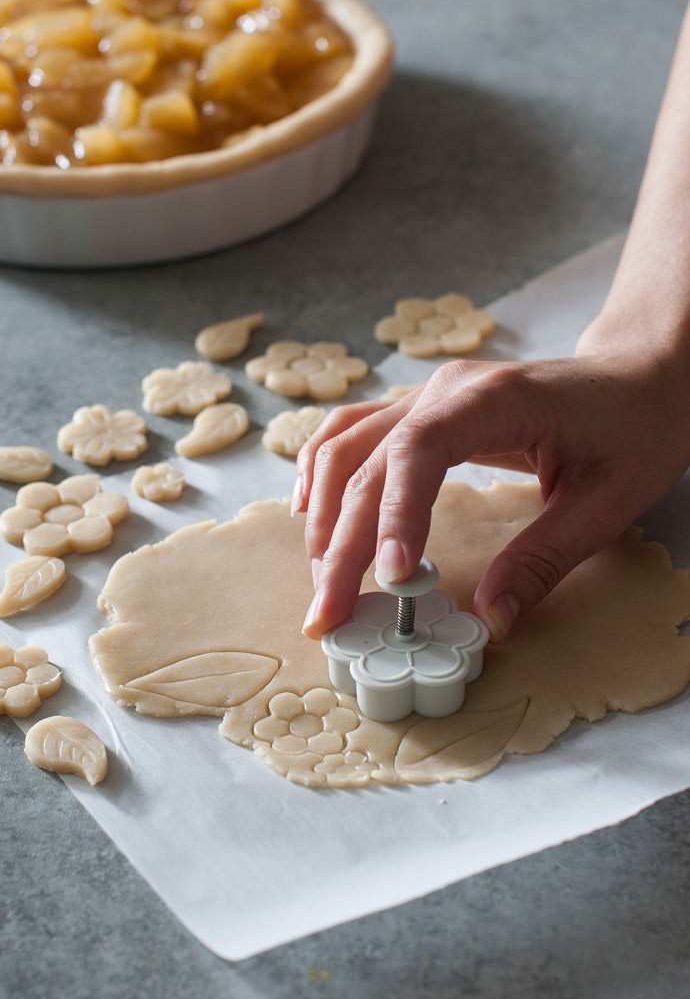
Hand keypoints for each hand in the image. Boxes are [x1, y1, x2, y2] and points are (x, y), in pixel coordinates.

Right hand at [294, 351, 689, 640]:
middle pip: (368, 461)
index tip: (392, 581)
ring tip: (321, 581)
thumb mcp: (606, 502)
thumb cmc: (633, 428)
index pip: (420, 451)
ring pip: (345, 447)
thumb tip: (492, 621)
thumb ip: (544, 559)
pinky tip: (310, 511)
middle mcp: (445, 390)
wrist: (637, 377)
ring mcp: (426, 395)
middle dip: (342, 543)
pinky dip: (322, 472)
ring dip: (325, 516)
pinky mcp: (421, 410)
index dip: (396, 514)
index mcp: (494, 399)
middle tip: (329, 613)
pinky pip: (352, 433)